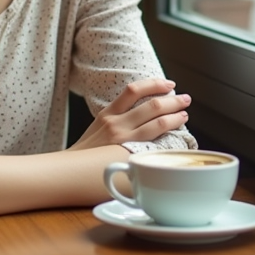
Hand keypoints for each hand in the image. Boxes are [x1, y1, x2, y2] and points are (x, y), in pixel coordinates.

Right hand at [68, 78, 190, 150]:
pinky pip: (153, 143)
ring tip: (184, 114)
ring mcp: (122, 140)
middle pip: (151, 105)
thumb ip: (117, 119)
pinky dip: (167, 137)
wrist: (69, 171)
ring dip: (175, 117)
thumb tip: (142, 113)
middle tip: (185, 99)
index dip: (154, 84)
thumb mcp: (97, 127)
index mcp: (107, 113)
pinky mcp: (127, 155)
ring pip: (156, 123)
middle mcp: (115, 123)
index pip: (133, 90)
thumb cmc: (86, 152)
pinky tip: (176, 136)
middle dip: (172, 100)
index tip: (168, 83)